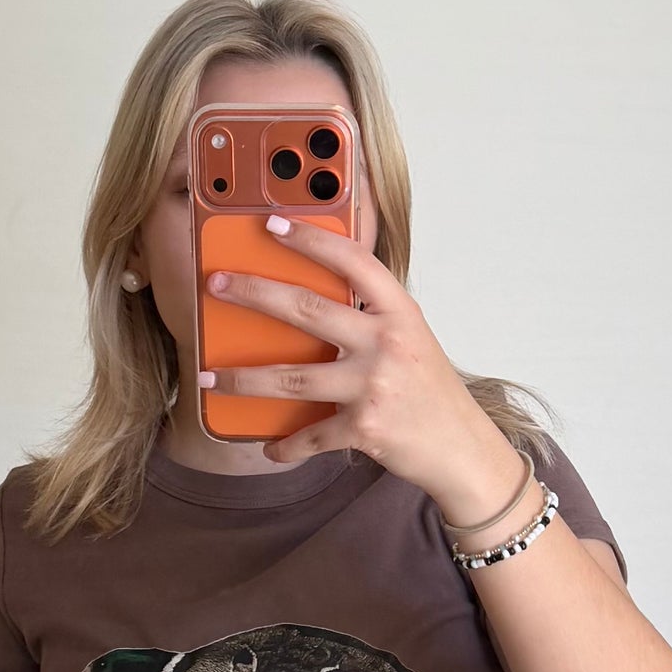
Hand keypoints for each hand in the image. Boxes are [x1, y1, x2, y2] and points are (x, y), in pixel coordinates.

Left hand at [198, 218, 526, 526]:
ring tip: (209, 375)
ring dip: (243, 378)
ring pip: (292, 378)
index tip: (271, 223)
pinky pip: (311, 435)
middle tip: (216, 284)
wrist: (461, 447)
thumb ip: (370, 316)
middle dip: (253, 293)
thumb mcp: (409, 338)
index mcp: (399, 312)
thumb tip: (308, 301)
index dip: (310, 239)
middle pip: (306, 310)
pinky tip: (268, 446)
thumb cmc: (429, 390)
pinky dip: (285, 445)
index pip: (352, 261)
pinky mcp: (365, 428)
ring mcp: (374, 386)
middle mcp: (387, 343)